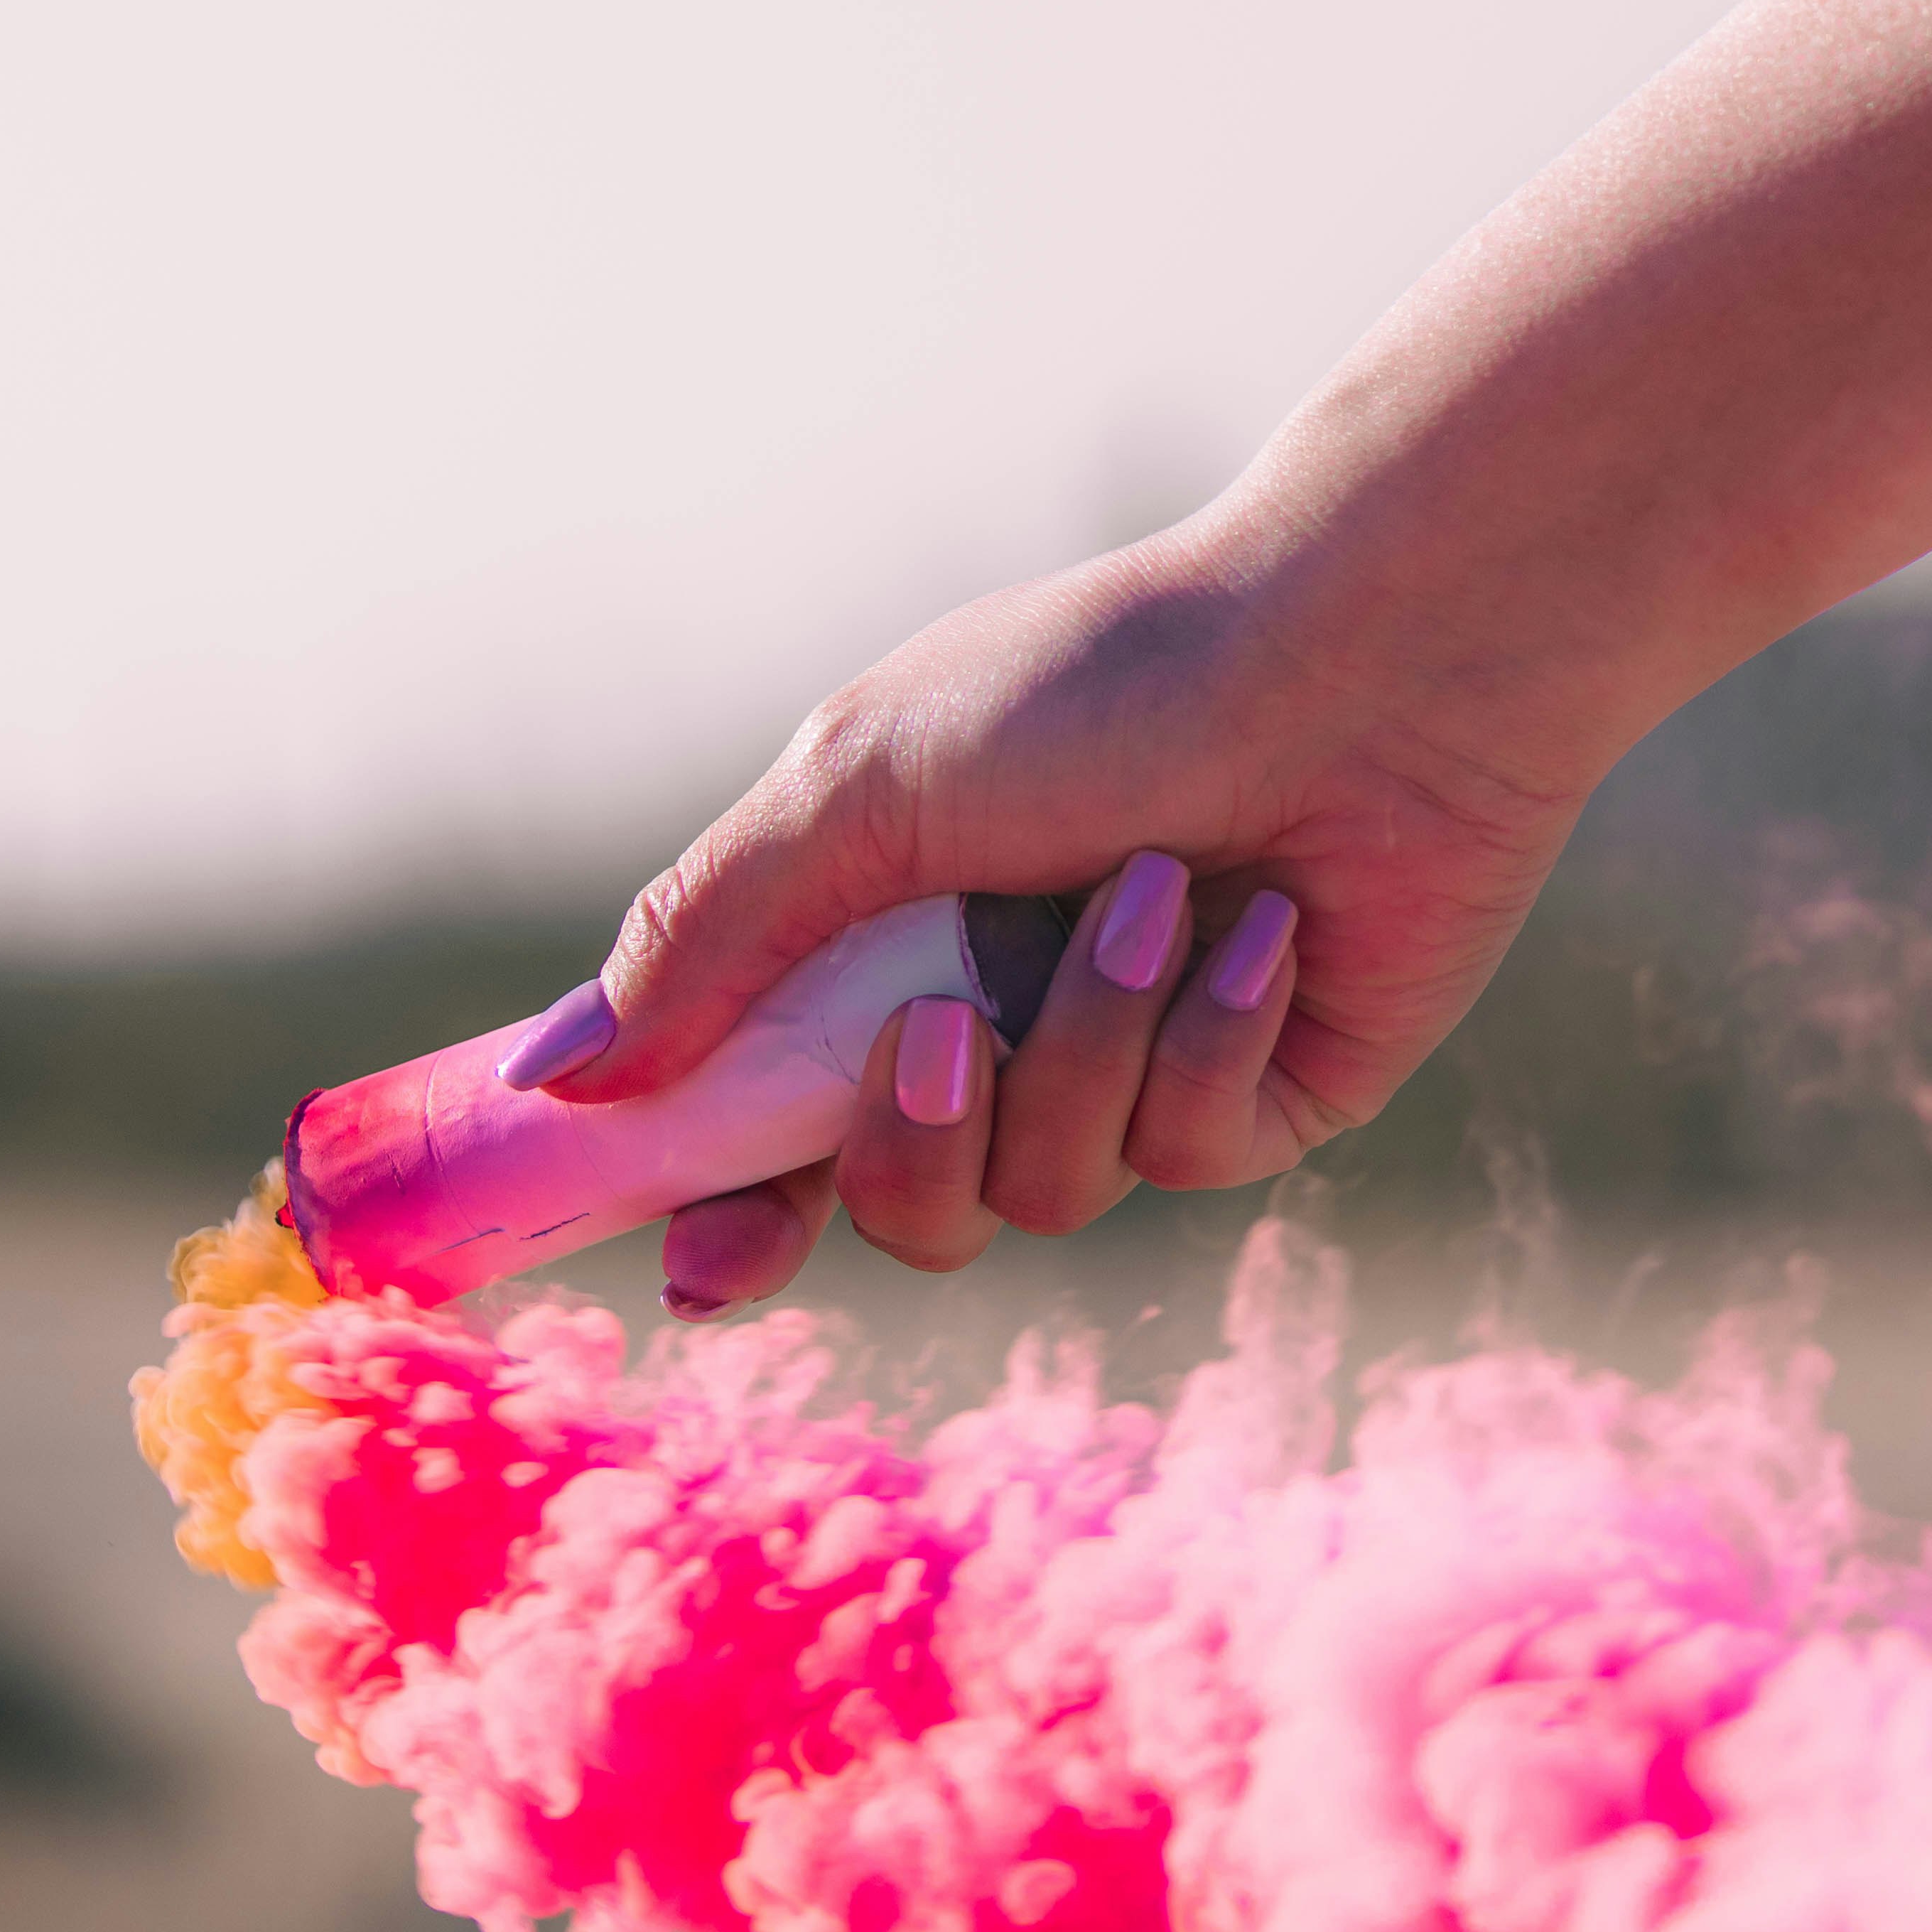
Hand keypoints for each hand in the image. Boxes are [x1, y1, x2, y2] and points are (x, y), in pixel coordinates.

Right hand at [519, 515, 1602, 1316]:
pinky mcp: (1269, 1095)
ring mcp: (1139, 1068)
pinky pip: (1185, 1149)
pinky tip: (1265, 925)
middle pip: (903, 1207)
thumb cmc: (1109, 686)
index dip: (729, 1214)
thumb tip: (566, 1079)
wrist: (1365, 661)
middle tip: (943, 1025)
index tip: (702, 1270)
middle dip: (907, 1145)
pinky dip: (1203, 1034)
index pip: (774, 1128)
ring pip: (1044, 1193)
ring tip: (1150, 892)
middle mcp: (1009, 1018)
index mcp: (889, 944)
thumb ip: (710, 931)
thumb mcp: (864, 784)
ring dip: (1083, 1044)